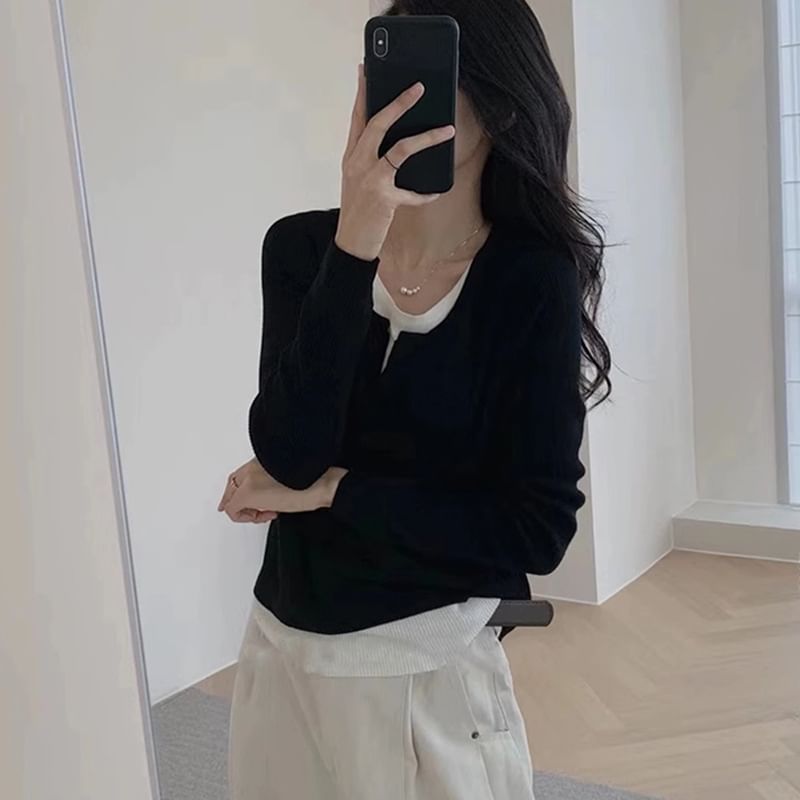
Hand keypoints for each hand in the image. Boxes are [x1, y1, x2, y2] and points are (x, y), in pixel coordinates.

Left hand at [218, 460, 348, 522]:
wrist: (323, 483)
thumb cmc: (316, 480)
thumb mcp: (292, 475)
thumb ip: (275, 478)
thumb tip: (272, 493)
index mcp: (264, 458)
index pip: (242, 474)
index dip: (242, 490)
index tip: (250, 501)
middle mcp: (253, 466)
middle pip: (232, 485)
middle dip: (240, 503)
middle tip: (254, 513)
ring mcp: (249, 479)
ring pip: (231, 498)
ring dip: (247, 510)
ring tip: (269, 511)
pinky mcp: (248, 494)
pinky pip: (233, 510)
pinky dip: (246, 517)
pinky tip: (268, 514)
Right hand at [335, 63, 455, 260]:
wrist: (350, 244)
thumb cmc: (359, 211)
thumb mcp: (358, 180)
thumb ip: (371, 159)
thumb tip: (396, 142)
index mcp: (351, 156)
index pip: (357, 118)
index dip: (362, 93)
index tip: (367, 70)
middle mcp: (357, 163)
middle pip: (377, 124)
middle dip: (399, 103)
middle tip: (419, 87)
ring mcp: (370, 180)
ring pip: (400, 148)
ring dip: (427, 138)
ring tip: (447, 130)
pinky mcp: (384, 198)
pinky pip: (411, 191)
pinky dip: (425, 193)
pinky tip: (435, 193)